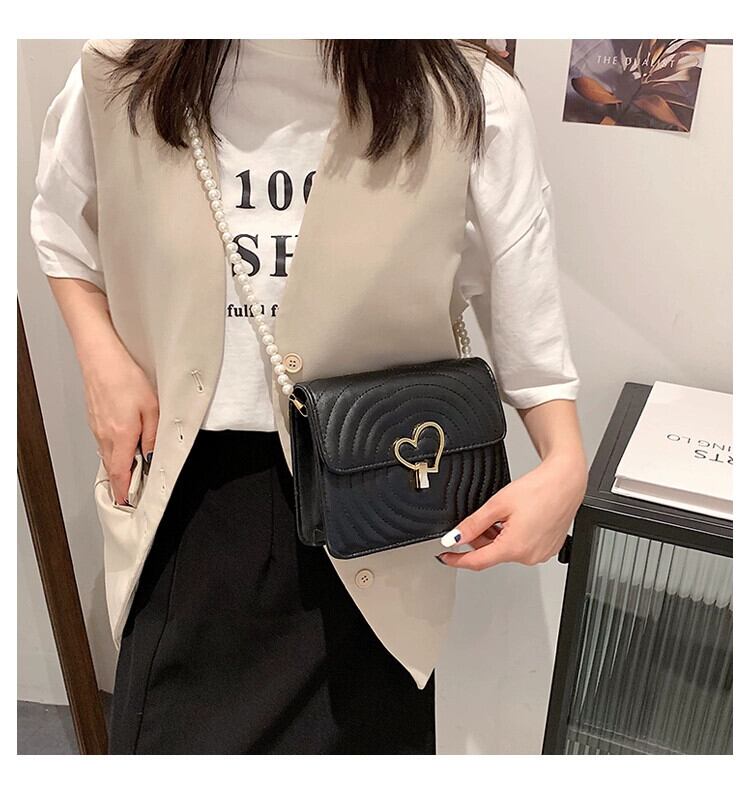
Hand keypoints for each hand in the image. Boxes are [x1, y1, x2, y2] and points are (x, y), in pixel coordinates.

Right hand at [82, 348, 158, 504]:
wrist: (101, 358)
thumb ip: (152, 435)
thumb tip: (152, 455)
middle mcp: (105, 435)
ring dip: (118, 464)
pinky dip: (113, 449)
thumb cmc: (125, 378)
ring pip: (107, 454)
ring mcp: (96, 427)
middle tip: (131, 490)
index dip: (123, 490)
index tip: (126, 502)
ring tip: (132, 469)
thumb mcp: (151, 408)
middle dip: (121, 481)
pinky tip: (123, 443)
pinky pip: (103, 441)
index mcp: (121, 436)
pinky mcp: (94, 418)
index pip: (121, 472)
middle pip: (113, 466)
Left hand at [436, 453, 586, 569]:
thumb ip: (472, 525)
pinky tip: (517, 519)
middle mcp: (529, 556)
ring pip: (506, 550)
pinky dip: (512, 536)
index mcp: (514, 548)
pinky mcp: (548, 549)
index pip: (477, 562)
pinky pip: (522, 547)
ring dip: (497, 537)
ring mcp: (540, 554)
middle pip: (492, 553)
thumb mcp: (497, 505)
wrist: (566, 481)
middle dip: (481, 538)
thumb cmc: (539, 489)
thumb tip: (454, 539)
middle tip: (484, 517)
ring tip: (506, 514)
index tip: (445, 557)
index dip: (457, 560)